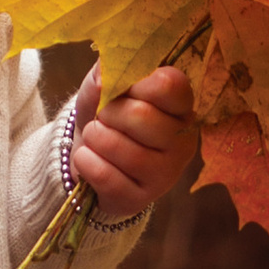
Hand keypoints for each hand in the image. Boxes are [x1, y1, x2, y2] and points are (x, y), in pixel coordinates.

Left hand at [70, 59, 196, 220]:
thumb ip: (107, 69)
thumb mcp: (105, 84)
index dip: (135, 83)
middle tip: (103, 117)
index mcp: (181, 107)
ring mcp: (165, 174)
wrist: (94, 155)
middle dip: (109, 112)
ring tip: (93, 136)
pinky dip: (86, 162)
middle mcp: (182, 142)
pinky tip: (87, 158)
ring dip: (95, 137)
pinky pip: (106, 176)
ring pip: (123, 149)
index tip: (124, 91)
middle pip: (141, 116)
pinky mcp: (140, 199)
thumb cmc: (107, 114)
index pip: (169, 84)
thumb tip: (105, 77)